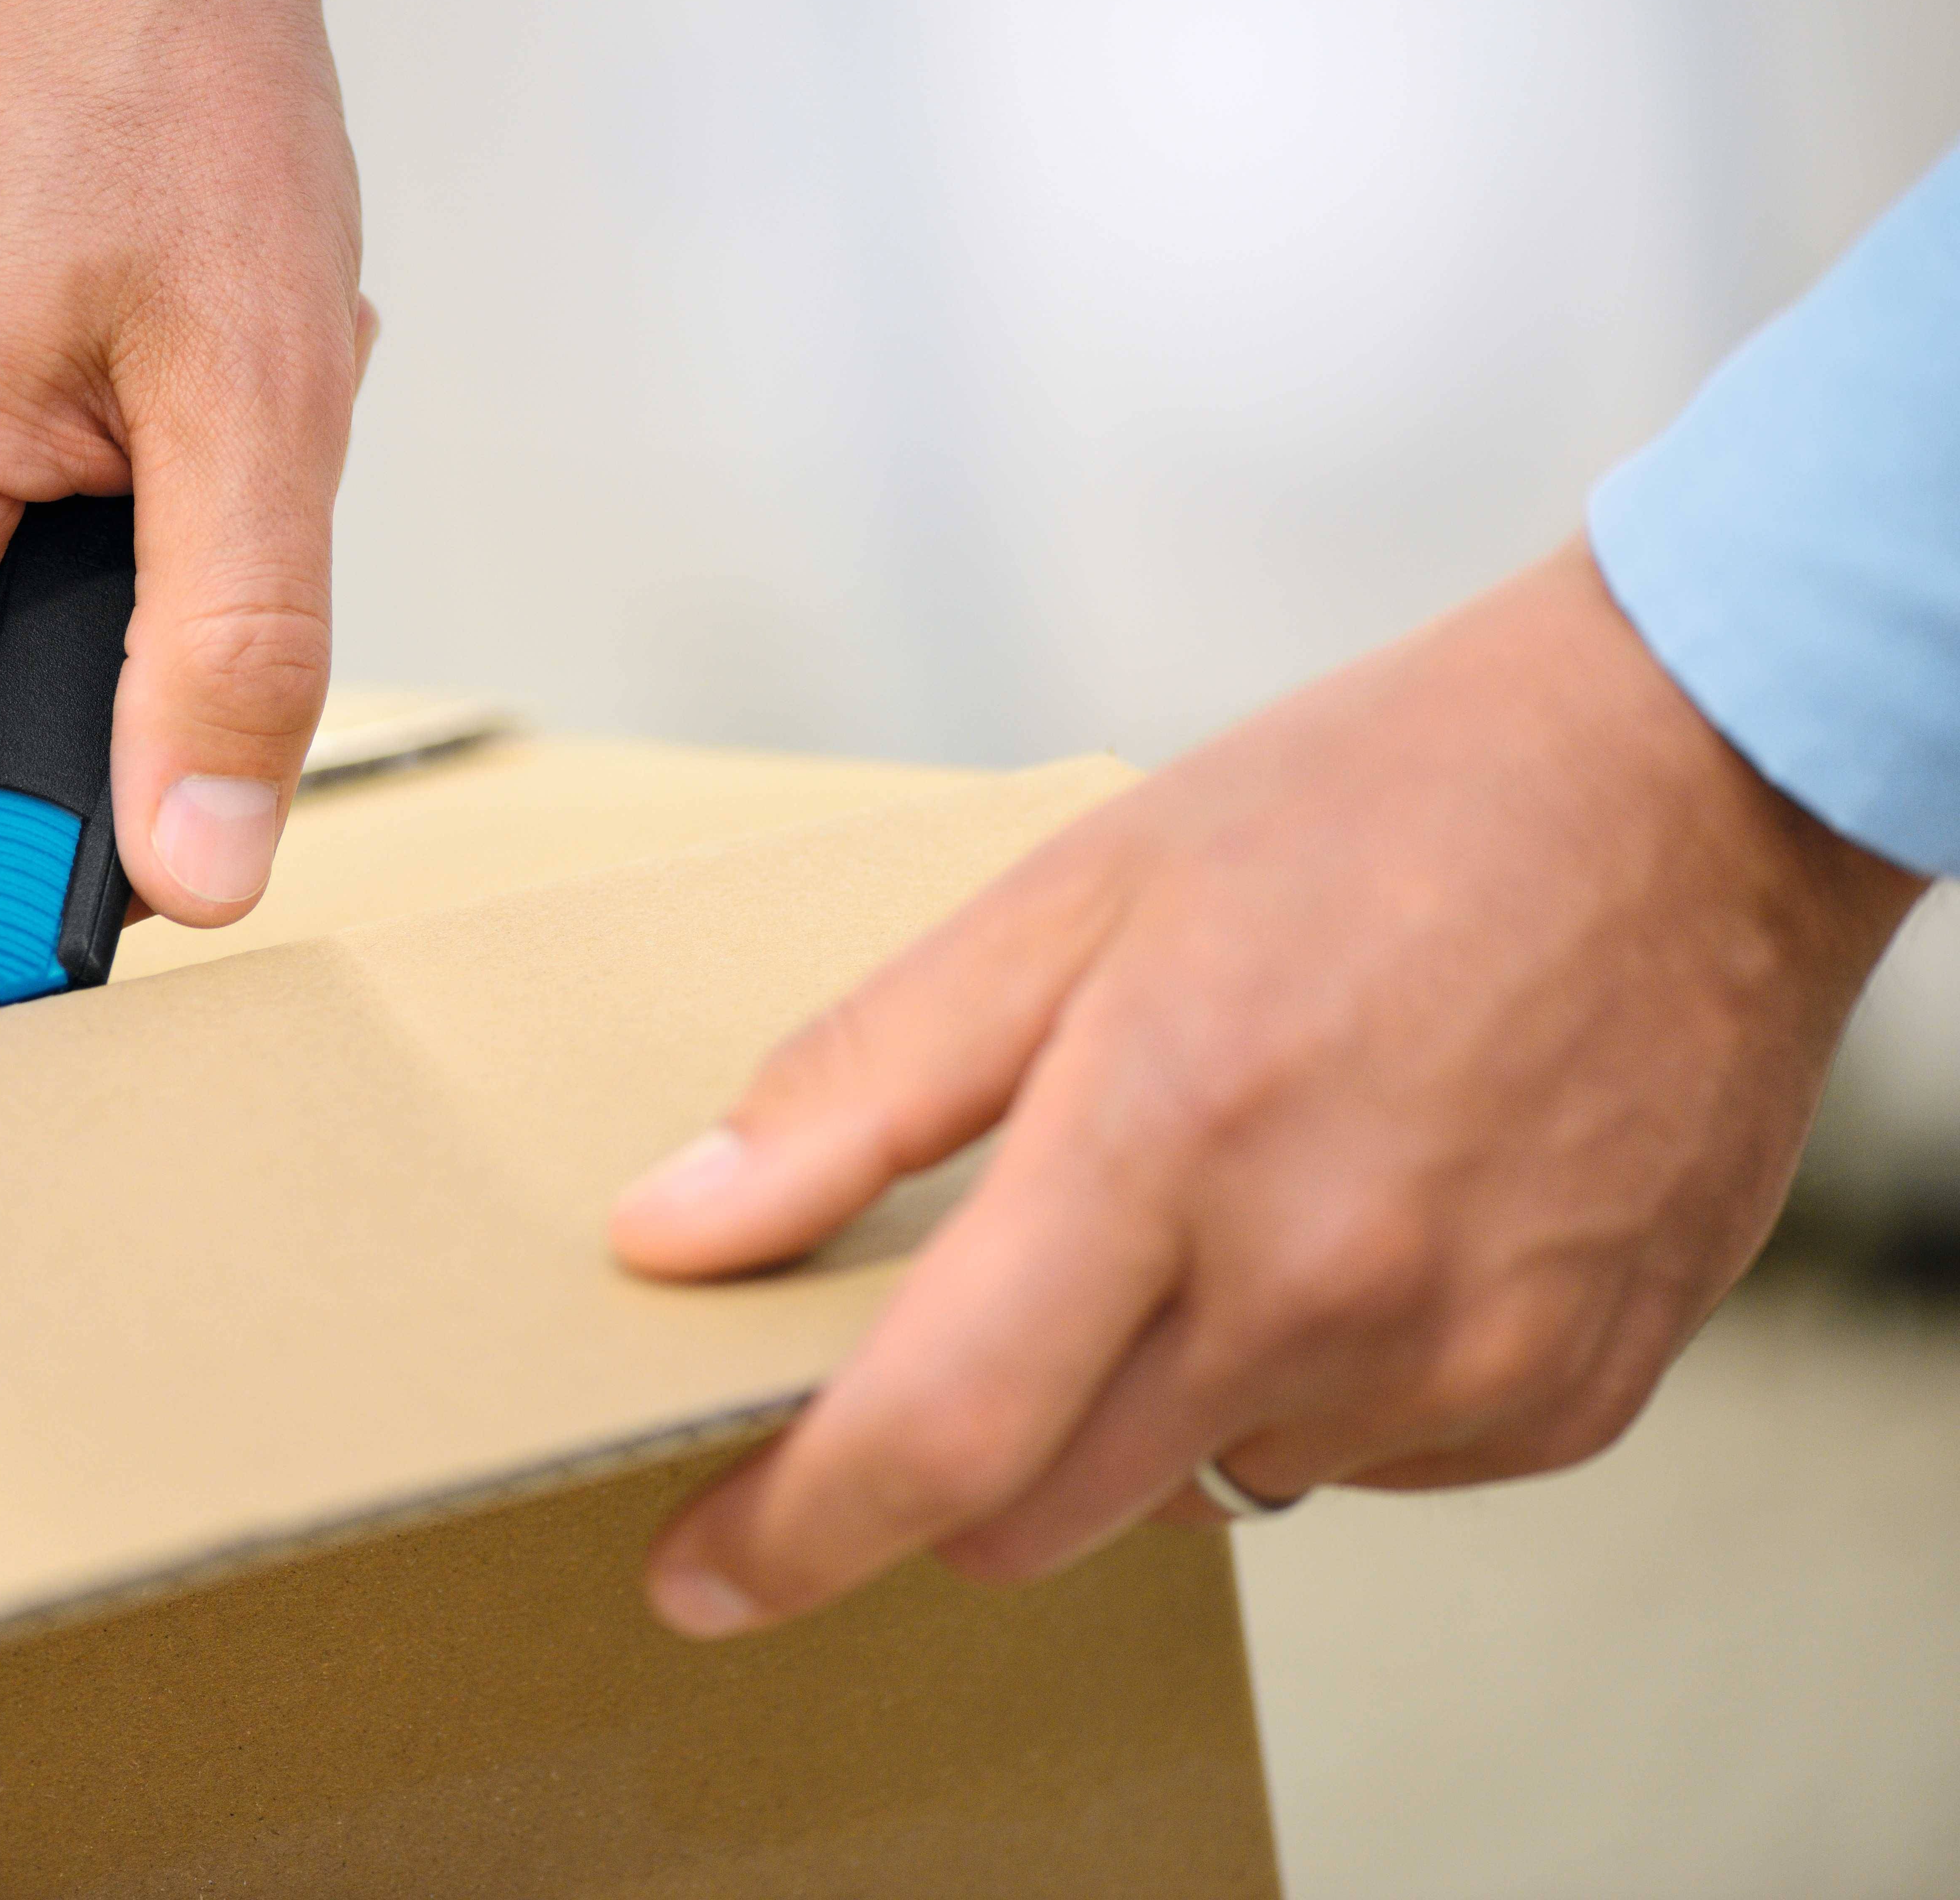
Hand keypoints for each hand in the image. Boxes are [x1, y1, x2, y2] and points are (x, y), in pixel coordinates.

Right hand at [0, 0, 370, 921]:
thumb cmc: (167, 82)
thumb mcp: (256, 390)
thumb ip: (232, 652)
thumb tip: (200, 871)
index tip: (138, 857)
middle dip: (83, 683)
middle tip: (201, 516)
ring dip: (87, 577)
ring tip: (171, 416)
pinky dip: (56, 501)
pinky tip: (125, 381)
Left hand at [611, 540, 1920, 1635]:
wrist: (1686, 782)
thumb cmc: (1365, 812)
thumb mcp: (1067, 899)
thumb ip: (859, 1086)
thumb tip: (672, 1230)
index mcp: (1168, 1142)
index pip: (933, 1434)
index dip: (791, 1532)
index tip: (697, 1576)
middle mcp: (1320, 1285)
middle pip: (1043, 1511)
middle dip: (961, 1461)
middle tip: (975, 1319)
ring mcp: (1460, 1357)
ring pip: (1200, 1489)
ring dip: (1152, 1402)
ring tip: (1224, 1200)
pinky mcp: (1563, 1395)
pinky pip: (1361, 1466)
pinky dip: (1308, 1384)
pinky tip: (1355, 1225)